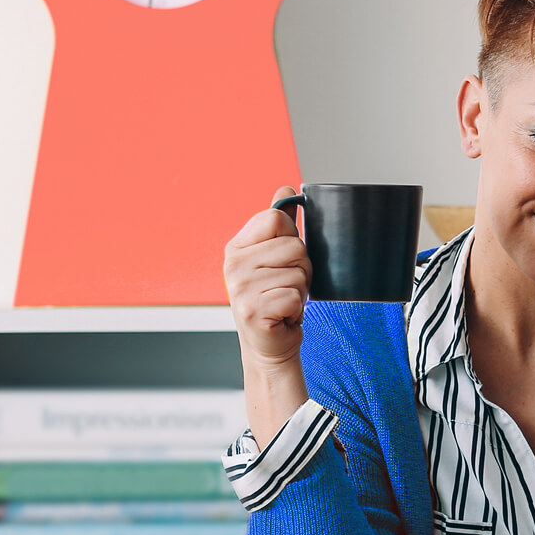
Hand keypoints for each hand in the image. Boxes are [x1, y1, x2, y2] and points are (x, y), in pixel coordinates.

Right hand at [224, 186, 311, 371]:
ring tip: (283, 301)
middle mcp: (233, 265)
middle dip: (301, 268)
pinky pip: (295, 296)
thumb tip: (286, 189)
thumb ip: (280, 224)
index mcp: (237, 247)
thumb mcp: (275, 258)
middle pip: (294, 245)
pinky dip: (296, 309)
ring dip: (300, 290)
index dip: (291, 238)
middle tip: (285, 286)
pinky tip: (282, 316)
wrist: (269, 345)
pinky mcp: (253, 312)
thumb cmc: (274, 299)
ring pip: (298, 271)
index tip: (281, 260)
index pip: (277, 218)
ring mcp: (241, 289)